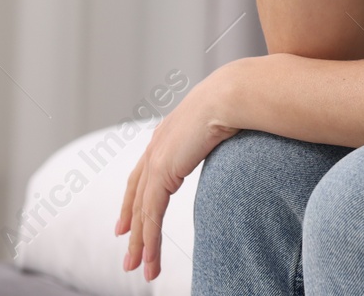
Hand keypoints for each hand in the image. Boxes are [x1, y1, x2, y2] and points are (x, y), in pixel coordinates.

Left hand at [115, 64, 239, 281]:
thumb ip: (217, 135)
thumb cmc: (237, 101)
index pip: (143, 173)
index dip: (133, 200)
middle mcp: (156, 146)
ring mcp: (156, 159)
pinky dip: (150, 239)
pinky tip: (150, 257)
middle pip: (136, 195)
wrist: (231, 94)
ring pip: (143, 212)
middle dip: (132, 227)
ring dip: (141, 243)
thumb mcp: (222, 123)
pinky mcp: (162, 173)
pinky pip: (152, 214)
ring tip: (139, 269)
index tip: (126, 223)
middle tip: (128, 254)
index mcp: (167, 134)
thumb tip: (233, 138)